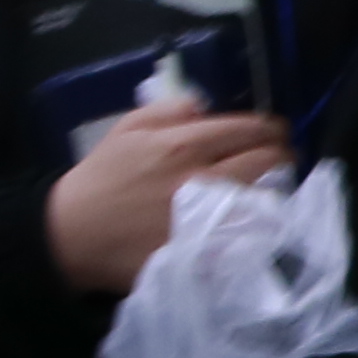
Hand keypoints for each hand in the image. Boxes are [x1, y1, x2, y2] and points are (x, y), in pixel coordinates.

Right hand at [48, 105, 290, 291]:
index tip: (276, 130)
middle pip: (266, 160)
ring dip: (274, 188)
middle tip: (283, 154)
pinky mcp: (205, 251)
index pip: (248, 128)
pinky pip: (246, 234)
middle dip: (283, 153)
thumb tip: (206, 105)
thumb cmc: (101, 178)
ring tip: (272, 184)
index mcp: (183, 144)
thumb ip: (169, 109)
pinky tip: (253, 218)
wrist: (74, 235)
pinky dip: (256, 223)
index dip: (271, 126)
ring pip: (264, 197)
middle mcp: (202, 179)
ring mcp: (207, 218)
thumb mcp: (126, 128)